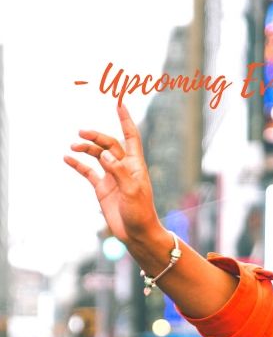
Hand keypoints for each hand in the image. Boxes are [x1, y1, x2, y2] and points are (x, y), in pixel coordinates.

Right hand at [64, 104, 162, 243]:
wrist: (137, 234)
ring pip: (98, 155)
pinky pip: (88, 171)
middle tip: (81, 134)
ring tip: (73, 146)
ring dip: (86, 149)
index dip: (125, 120)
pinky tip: (68, 158)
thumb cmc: (141, 213)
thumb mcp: (132, 191)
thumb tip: (104, 154)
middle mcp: (124, 168)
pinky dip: (78, 164)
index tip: (119, 102)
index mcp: (136, 165)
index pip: (131, 136)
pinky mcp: (103, 188)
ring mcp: (112, 177)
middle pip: (109, 144)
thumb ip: (119, 171)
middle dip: (96, 136)